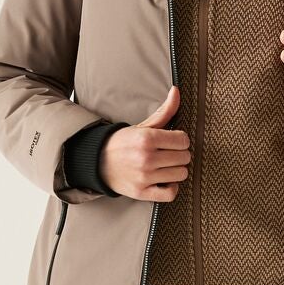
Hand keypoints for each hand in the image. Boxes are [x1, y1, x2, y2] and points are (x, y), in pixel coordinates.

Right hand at [101, 86, 191, 200]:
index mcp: (147, 138)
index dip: (181, 140)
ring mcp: (144, 177)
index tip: (172, 141)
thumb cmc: (124, 143)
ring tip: (166, 166)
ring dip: (177, 170)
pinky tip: (165, 181)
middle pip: (184, 157)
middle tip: (168, 154)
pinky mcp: (142, 192)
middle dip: (179, 154)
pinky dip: (172, 188)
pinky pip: (171, 194)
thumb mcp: (143, 126)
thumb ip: (164, 111)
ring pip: (181, 174)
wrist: (98, 162)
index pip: (183, 140)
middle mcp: (146, 158)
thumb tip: (176, 90)